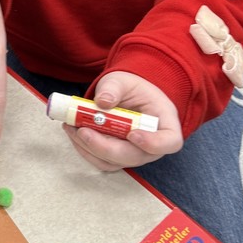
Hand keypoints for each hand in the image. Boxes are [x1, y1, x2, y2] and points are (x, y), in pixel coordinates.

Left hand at [62, 72, 182, 171]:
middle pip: (135, 156)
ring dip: (91, 148)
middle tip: (84, 131)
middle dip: (106, 147)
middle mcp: (153, 145)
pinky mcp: (117, 157)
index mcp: (166, 123)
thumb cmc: (132, 88)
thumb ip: (114, 88)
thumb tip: (102, 102)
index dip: (153, 143)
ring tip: (72, 128)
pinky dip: (85, 150)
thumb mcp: (123, 80)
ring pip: (115, 162)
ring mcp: (135, 154)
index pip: (170, 142)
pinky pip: (102, 161)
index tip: (133, 134)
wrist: (126, 94)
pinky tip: (74, 133)